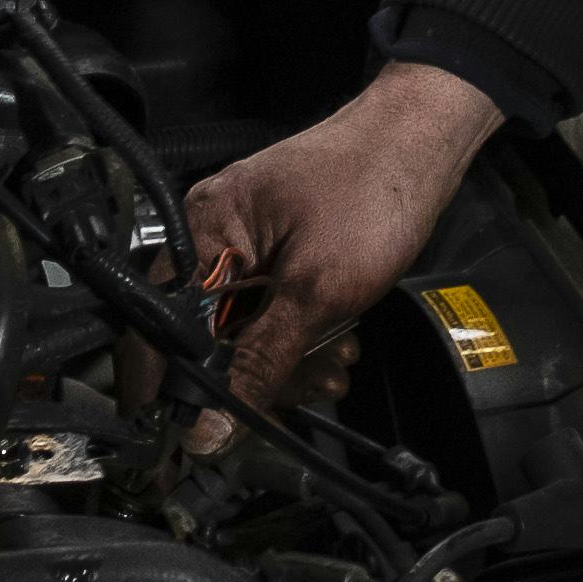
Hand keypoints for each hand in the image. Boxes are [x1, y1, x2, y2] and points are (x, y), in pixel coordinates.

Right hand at [187, 60, 499, 413]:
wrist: (421, 141)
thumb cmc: (373, 192)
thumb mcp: (318, 290)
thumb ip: (261, 362)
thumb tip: (210, 430)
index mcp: (203, 232)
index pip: (161, 331)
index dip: (174, 391)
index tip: (193, 441)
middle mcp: (211, 236)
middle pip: (205, 340)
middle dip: (258, 373)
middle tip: (308, 387)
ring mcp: (244, 243)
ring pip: (243, 332)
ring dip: (290, 358)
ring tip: (336, 360)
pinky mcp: (275, 250)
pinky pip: (269, 311)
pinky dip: (300, 333)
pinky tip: (337, 342)